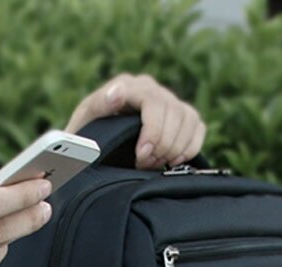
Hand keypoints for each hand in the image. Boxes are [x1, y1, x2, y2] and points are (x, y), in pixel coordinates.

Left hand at [65, 73, 205, 170]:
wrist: (91, 150)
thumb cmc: (84, 138)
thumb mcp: (83, 123)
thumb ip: (98, 106)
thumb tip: (118, 92)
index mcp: (128, 86)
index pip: (154, 102)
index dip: (153, 131)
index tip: (141, 156)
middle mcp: (151, 89)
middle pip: (175, 113)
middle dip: (162, 146)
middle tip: (143, 166)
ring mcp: (168, 102)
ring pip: (189, 120)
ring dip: (175, 149)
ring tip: (153, 165)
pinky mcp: (181, 117)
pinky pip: (198, 128)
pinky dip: (189, 148)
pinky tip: (172, 161)